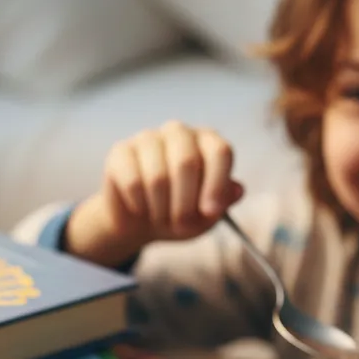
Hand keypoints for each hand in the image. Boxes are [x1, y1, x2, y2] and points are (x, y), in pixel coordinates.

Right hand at [66, 121, 243, 266]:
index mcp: (207, 142)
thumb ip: (224, 201)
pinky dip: (140, 205)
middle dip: (185, 204)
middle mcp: (179, 133)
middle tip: (182, 225)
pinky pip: (132, 182)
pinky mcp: (120, 152)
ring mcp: (148, 138)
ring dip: (161, 209)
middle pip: (186, 162)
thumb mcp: (207, 216)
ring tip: (161, 218)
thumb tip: (237, 190)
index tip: (210, 212)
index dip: (216, 184)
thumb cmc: (180, 215)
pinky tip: (141, 207)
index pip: (219, 151)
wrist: (140, 223)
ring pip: (158, 176)